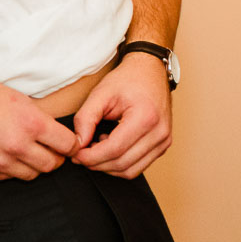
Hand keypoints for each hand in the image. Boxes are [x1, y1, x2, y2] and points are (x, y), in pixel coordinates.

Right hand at [0, 76, 76, 179]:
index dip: (72, 145)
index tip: (71, 145)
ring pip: (31, 174)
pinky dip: (12, 169)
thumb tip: (60, 135)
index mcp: (31, 124)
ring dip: (34, 166)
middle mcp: (17, 145)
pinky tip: (8, 156)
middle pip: (52, 164)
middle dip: (56, 158)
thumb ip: (41, 120)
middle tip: (53, 151)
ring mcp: (0, 162)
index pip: (67, 145)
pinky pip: (9, 178)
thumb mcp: (22, 100)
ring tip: (29, 153)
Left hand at [71, 51, 172, 178]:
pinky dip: (121, 164)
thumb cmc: (128, 78)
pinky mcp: (164, 145)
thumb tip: (78, 144)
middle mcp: (160, 132)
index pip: (114, 150)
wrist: (151, 70)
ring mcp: (164, 140)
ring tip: (97, 149)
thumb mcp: (101, 93)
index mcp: (146, 116)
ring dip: (109, 166)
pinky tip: (112, 147)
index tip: (76, 154)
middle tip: (81, 155)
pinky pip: (139, 166)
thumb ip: (86, 118)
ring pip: (131, 171)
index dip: (91, 157)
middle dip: (97, 164)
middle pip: (122, 163)